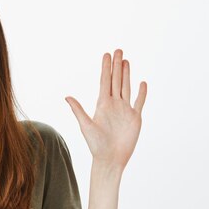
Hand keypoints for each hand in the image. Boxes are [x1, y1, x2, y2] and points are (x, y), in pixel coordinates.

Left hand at [64, 49, 146, 169]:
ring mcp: (125, 110)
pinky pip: (139, 102)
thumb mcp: (86, 125)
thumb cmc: (95, 145)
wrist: (110, 159)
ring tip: (126, 61)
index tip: (106, 54)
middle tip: (118, 50)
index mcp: (102, 104)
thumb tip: (66, 96)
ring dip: (127, 74)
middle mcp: (114, 105)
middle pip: (116, 80)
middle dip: (117, 65)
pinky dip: (142, 93)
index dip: (106, 68)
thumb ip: (78, 110)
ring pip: (126, 88)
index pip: (105, 81)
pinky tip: (142, 83)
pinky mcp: (135, 118)